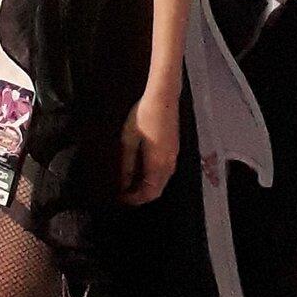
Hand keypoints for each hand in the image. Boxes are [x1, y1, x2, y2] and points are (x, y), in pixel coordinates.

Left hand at [118, 91, 179, 205]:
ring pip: (162, 182)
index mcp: (158, 164)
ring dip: (148, 187)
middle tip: (124, 193)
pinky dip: (153, 178)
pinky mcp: (174, 149)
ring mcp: (174, 156)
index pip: (149, 193)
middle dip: (141, 195)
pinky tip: (142, 170)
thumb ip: (127, 163)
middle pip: (157, 190)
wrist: (164, 97)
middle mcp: (169, 164)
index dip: (135, 199)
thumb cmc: (144, 115)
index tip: (121, 198)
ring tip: (130, 183)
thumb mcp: (129, 139)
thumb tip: (123, 183)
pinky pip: (165, 172)